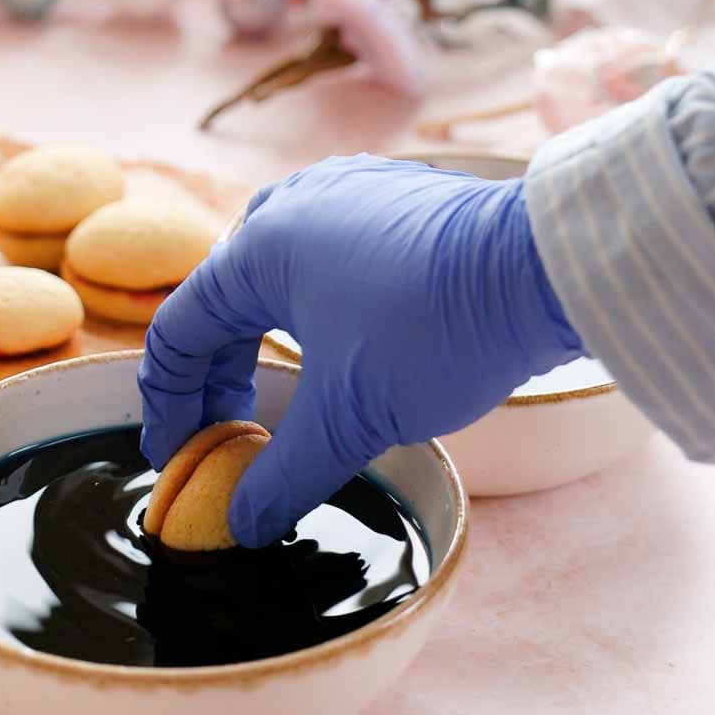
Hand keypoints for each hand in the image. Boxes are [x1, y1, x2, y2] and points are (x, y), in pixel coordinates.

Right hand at [139, 155, 581, 546]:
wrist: (546, 267)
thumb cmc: (436, 330)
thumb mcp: (349, 419)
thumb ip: (284, 476)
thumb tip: (242, 523)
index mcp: (259, 247)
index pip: (180, 332)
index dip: (168, 405)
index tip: (177, 459)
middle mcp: (292, 204)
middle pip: (225, 303)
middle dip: (220, 379)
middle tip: (228, 441)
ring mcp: (347, 192)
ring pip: (277, 279)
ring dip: (267, 345)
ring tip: (284, 404)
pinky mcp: (395, 200)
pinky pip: (326, 259)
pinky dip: (313, 314)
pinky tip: (340, 351)